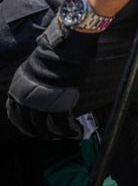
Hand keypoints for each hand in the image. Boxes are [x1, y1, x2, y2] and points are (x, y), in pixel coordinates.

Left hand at [6, 18, 98, 139]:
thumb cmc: (55, 54)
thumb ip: (35, 83)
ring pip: (44, 126)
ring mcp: (41, 102)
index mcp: (18, 88)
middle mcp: (25, 98)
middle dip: (39, 132)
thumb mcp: (35, 68)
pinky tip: (74, 132)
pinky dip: (67, 130)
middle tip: (48, 136)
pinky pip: (60, 123)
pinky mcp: (57, 104)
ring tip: (62, 136)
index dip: (22, 123)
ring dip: (53, 134)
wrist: (65, 50)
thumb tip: (43, 90)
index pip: (14, 112)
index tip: (30, 128)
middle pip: (29, 123)